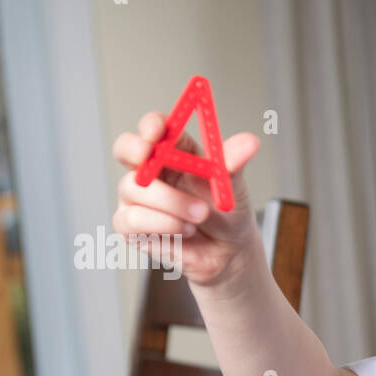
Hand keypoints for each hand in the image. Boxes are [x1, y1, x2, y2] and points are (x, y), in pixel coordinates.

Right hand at [111, 111, 261, 285]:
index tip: (158, 129)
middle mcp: (151, 170)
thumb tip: (249, 142)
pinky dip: (163, 224)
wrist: (229, 251)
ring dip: (171, 201)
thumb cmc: (227, 212)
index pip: (155, 127)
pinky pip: (131, 219)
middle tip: (149, 153)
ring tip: (201, 214)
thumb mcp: (234, 185)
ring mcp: (137, 197)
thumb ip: (234, 163)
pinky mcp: (131, 226)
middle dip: (135, 149)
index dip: (152, 124)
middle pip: (125, 148)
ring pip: (134, 188)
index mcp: (174, 151)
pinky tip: (185, 230)